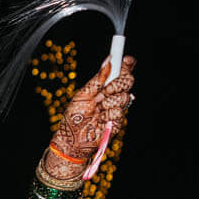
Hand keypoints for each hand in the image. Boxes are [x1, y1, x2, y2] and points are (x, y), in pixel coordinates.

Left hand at [43, 56, 135, 173]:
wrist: (71, 139)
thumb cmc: (74, 117)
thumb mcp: (83, 94)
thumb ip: (97, 79)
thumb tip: (108, 60)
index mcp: (104, 87)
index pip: (120, 72)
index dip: (125, 64)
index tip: (126, 59)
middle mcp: (112, 96)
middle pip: (127, 82)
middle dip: (117, 84)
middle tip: (106, 90)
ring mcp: (116, 108)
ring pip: (124, 97)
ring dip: (109, 102)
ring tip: (97, 110)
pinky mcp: (118, 122)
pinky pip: (119, 112)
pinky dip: (108, 115)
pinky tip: (100, 120)